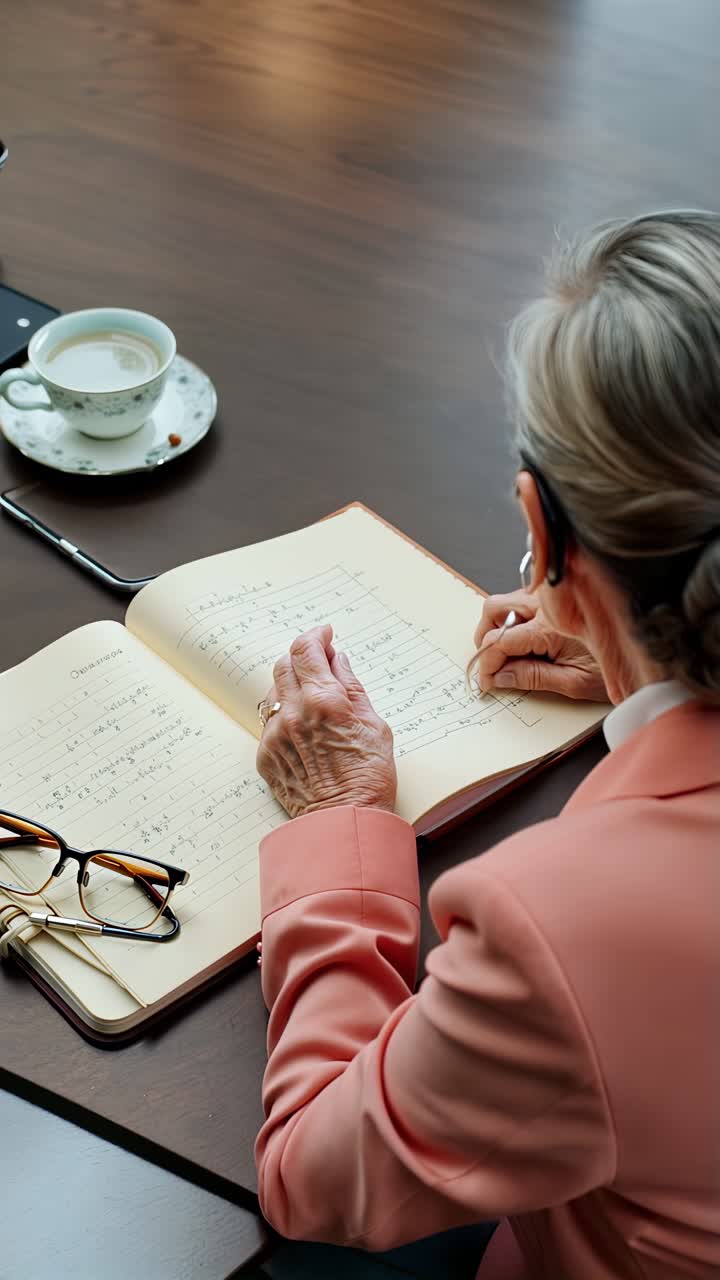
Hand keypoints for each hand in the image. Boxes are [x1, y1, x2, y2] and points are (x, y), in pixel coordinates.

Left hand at [256, 624, 396, 818]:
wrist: (343, 822)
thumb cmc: (368, 778)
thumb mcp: (373, 725)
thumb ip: (352, 687)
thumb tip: (340, 661)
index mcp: (324, 700)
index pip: (306, 649)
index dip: (315, 635)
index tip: (325, 634)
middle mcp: (294, 712)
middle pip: (285, 664)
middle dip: (303, 657)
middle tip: (321, 662)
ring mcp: (275, 734)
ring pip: (275, 691)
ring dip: (292, 684)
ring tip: (314, 698)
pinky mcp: (265, 755)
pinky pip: (271, 722)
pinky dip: (286, 715)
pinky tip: (305, 729)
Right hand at [472, 590, 607, 701]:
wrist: (644, 653)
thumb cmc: (614, 667)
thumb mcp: (573, 682)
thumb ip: (532, 677)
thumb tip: (500, 677)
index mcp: (549, 629)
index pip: (499, 641)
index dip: (486, 663)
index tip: (486, 680)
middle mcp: (547, 605)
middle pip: (494, 609)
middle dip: (484, 636)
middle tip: (490, 662)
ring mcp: (551, 597)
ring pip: (506, 600)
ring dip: (499, 624)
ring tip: (507, 651)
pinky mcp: (557, 596)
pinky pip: (523, 597)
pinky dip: (515, 616)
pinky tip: (525, 636)